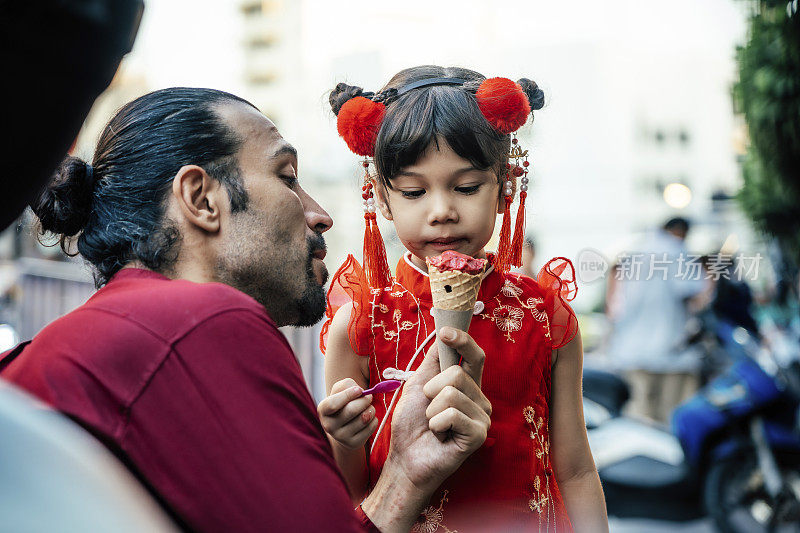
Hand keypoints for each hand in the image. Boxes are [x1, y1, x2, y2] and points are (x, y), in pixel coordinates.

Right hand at [317, 378, 378, 449]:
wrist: (344, 426)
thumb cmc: (343, 403)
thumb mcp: (341, 390)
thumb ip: (347, 384)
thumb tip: (361, 392)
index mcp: (322, 410)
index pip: (333, 403)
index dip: (348, 395)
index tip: (359, 390)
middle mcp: (329, 426)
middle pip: (351, 410)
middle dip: (364, 400)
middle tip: (369, 397)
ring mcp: (341, 437)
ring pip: (364, 418)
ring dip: (371, 409)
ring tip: (368, 407)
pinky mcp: (353, 443)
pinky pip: (371, 427)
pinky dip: (374, 419)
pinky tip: (368, 418)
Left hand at [387, 326, 491, 491]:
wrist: (406, 457)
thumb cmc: (411, 424)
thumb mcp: (418, 385)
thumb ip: (433, 361)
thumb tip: (442, 333)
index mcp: (467, 386)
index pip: (474, 356)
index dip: (463, 340)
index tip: (445, 332)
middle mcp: (479, 399)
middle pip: (457, 373)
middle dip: (431, 390)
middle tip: (429, 410)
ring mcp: (482, 417)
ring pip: (452, 393)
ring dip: (431, 410)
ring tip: (433, 426)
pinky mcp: (479, 434)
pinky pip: (452, 414)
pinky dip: (436, 424)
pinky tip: (439, 436)